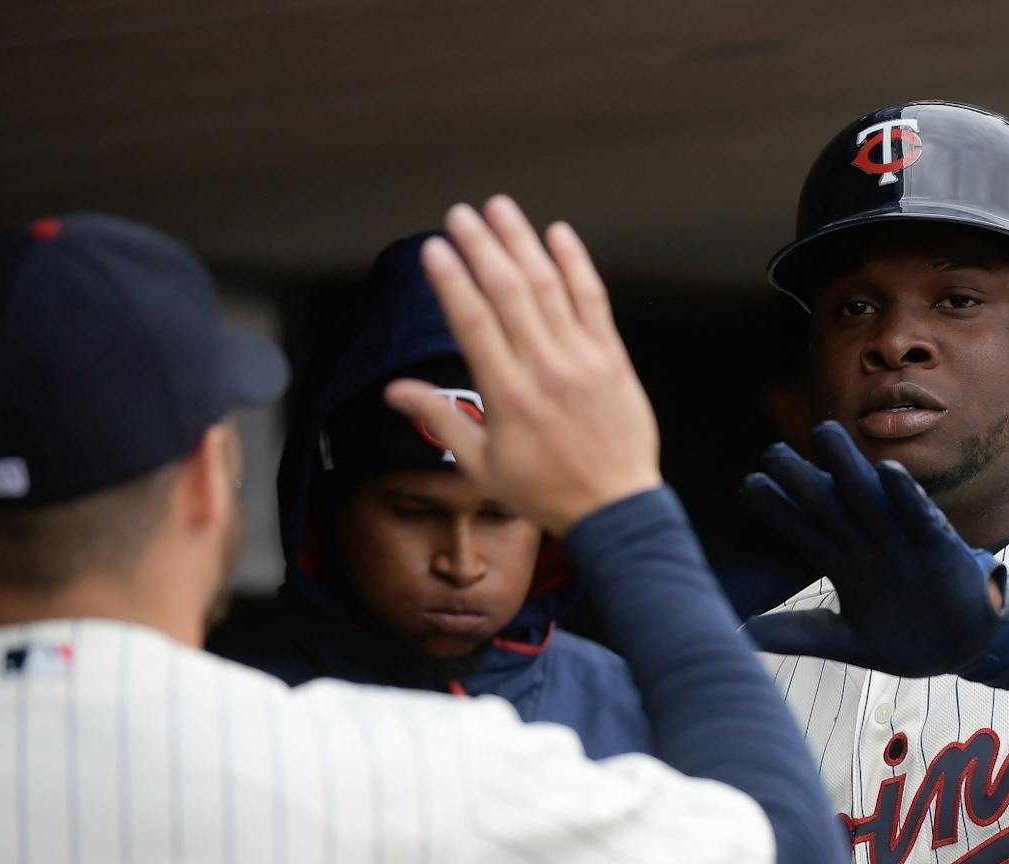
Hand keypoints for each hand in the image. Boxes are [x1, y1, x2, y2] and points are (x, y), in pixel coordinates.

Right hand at [386, 197, 660, 534]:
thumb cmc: (546, 491)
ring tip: (500, 208)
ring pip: (548, 286)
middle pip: (507, 292)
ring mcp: (581, 359)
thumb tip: (394, 392)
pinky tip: (559, 234)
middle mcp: (543, 369)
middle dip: (481, 247)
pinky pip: (593, 300)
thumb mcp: (481, 465)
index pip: (472, 321)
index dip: (450, 280)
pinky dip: (576, 264)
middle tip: (459, 215)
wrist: (614, 509)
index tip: (434, 249)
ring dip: (522, 242)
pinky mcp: (612, 358)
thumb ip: (439, 419)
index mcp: (506, 394)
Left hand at [740, 422, 1002, 675]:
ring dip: (849, 469)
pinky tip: (888, 471)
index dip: (779, 509)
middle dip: (802, 480)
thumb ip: (798, 632)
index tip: (749, 484)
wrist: (957, 649)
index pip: (805, 531)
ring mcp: (901, 542)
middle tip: (771, 451)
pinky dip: (906, 496)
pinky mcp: (937, 546)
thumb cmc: (900, 639)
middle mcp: (868, 545)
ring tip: (824, 434)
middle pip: (830, 506)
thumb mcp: (843, 640)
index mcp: (844, 565)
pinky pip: (919, 516)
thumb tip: (744, 634)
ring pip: (870, 500)